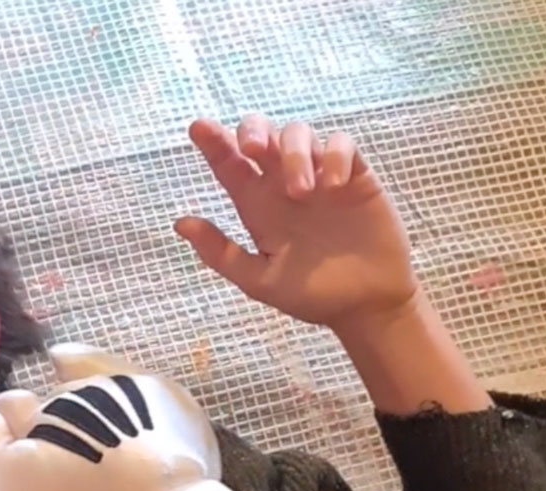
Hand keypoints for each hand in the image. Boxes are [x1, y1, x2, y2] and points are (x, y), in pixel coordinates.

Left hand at [177, 117, 417, 332]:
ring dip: (294, 153)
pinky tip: (334, 186)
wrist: (365, 306)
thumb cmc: (311, 295)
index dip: (213, 144)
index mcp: (257, 206)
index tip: (198, 128)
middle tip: (251, 149)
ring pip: (298, 134)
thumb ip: (221, 253)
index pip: (230, 166)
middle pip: (261, 136)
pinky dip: (335, 155)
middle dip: (252, 130)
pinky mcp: (355, 177)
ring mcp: (319, 177)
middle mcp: (284, 185)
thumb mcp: (260, 279)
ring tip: (301, 192)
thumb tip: (180, 223)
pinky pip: (342, 144)